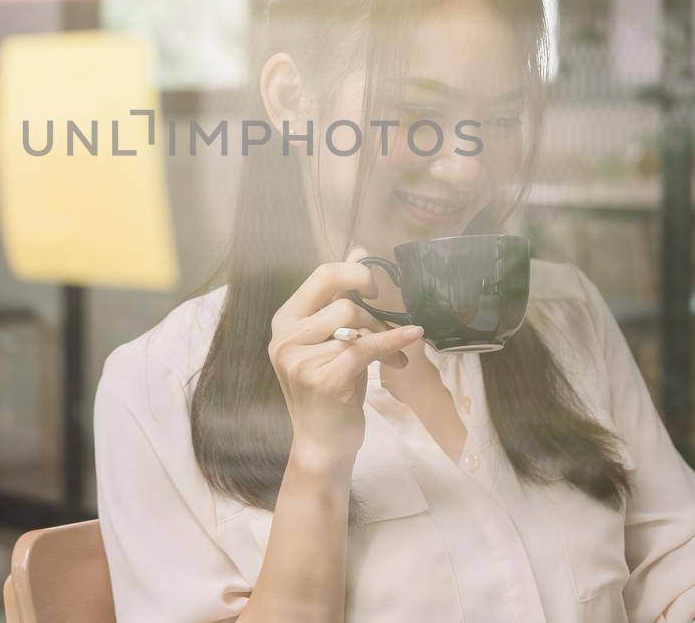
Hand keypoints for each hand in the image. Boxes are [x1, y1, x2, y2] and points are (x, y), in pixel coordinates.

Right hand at [268, 249, 423, 467]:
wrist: (322, 444)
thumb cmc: (330, 389)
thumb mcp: (331, 340)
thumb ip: (339, 296)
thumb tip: (358, 249)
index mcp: (284, 321)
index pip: (322, 275)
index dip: (355, 272)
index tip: (375, 287)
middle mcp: (285, 338)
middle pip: (344, 302)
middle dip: (373, 316)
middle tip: (387, 331)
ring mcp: (300, 360)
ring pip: (355, 324)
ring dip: (382, 337)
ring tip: (392, 356)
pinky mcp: (323, 379)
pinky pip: (365, 347)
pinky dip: (391, 342)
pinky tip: (409, 342)